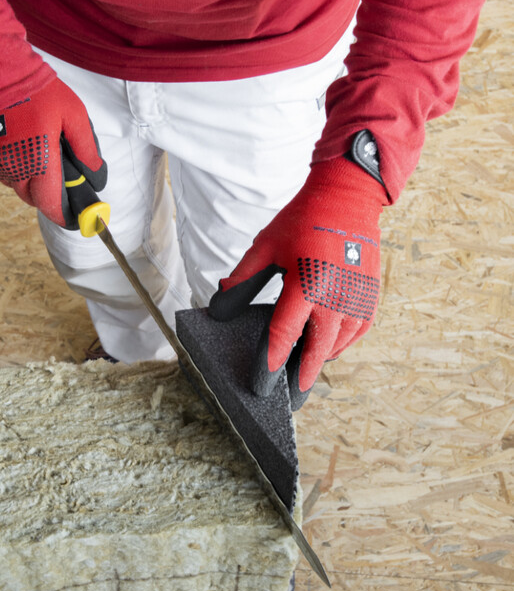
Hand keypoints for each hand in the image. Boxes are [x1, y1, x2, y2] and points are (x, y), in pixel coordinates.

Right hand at [0, 78, 106, 227]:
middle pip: (32, 198)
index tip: (73, 218)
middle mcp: (13, 169)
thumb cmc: (37, 90)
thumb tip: (95, 173)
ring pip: (15, 185)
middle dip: (46, 194)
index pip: (50, 205)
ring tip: (34, 151)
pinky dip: (10, 166)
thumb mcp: (73, 115)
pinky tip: (16, 143)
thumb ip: (86, 148)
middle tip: (56, 176)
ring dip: (27, 179)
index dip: (62, 215)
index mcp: (39, 162)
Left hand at [209, 157, 387, 407]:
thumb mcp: (266, 246)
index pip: (284, 334)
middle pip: (317, 349)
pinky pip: (358, 329)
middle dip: (303, 374)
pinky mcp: (369, 293)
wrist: (347, 196)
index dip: (273, 361)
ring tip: (307, 373)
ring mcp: (356, 297)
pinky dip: (344, 343)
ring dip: (323, 360)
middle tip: (292, 394)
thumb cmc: (303, 219)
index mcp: (306, 284)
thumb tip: (219, 304)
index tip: (263, 381)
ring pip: (340, 343)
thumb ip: (243, 278)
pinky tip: (331, 349)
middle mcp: (334, 296)